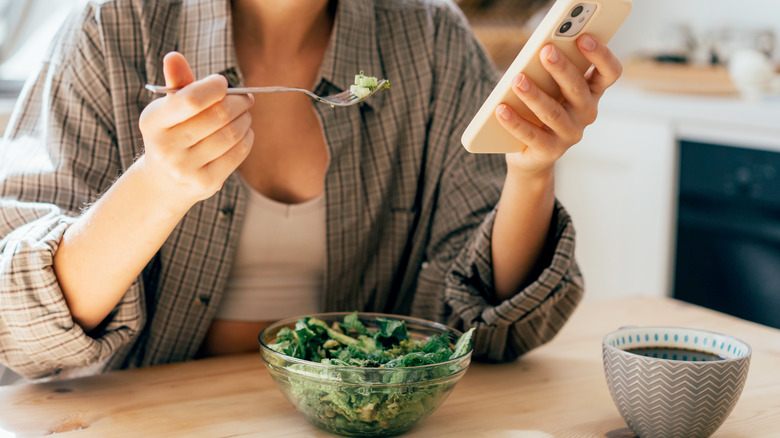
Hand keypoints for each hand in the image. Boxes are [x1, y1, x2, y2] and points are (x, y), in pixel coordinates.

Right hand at [138, 52, 254, 210]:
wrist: (165, 182)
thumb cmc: (172, 135)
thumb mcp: (168, 110)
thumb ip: (177, 83)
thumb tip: (174, 56)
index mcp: (153, 122)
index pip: (190, 100)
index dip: (214, 88)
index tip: (223, 83)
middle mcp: (166, 147)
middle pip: (218, 116)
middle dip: (238, 102)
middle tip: (246, 98)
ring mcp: (185, 168)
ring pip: (231, 134)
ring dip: (245, 119)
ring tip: (245, 114)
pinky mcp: (206, 183)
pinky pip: (238, 153)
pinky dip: (247, 137)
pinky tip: (244, 132)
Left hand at [495, 34, 621, 175]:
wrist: (531, 154)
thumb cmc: (540, 109)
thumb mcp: (549, 88)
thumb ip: (549, 71)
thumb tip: (536, 53)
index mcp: (592, 92)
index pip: (609, 72)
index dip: (601, 55)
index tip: (583, 38)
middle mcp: (586, 113)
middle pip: (578, 89)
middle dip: (561, 69)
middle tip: (546, 52)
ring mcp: (570, 134)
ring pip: (552, 112)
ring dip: (534, 95)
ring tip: (517, 80)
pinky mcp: (550, 150)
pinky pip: (531, 135)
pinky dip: (514, 122)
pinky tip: (500, 110)